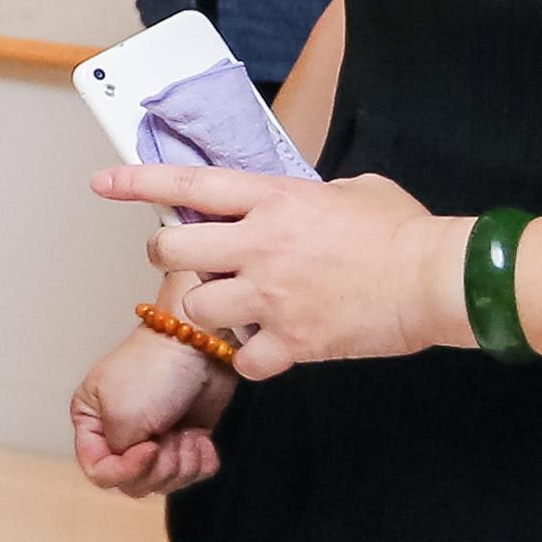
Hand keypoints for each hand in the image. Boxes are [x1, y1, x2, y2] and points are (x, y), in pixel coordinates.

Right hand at [70, 323, 232, 495]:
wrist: (199, 343)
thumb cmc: (153, 370)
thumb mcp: (120, 416)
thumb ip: (117, 455)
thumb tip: (135, 467)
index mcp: (91, 422)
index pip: (99, 471)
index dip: (125, 470)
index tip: (149, 448)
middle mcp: (119, 432)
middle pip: (135, 482)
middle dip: (159, 467)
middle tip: (170, 439)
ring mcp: (154, 437)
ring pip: (165, 481)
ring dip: (182, 463)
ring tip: (187, 435)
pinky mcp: (186, 438)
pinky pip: (193, 473)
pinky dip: (201, 461)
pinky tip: (201, 438)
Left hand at [93, 162, 466, 374]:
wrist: (439, 279)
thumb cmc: (405, 229)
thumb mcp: (351, 189)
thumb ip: (307, 197)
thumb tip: (295, 204)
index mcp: (274, 201)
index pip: (190, 186)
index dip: (139, 182)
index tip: (102, 182)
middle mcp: (261, 246)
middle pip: (173, 251)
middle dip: (169, 257)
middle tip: (189, 263)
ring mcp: (273, 296)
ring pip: (198, 309)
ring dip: (209, 311)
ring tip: (239, 309)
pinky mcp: (294, 340)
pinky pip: (243, 360)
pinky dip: (251, 359)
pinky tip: (271, 349)